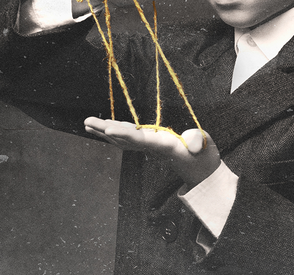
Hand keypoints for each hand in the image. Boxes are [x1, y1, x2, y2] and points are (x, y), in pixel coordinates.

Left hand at [84, 117, 220, 187]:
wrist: (203, 170)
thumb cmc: (204, 156)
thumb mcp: (206, 146)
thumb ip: (199, 142)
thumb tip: (193, 144)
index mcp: (164, 146)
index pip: (141, 139)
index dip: (124, 134)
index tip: (108, 128)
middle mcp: (153, 147)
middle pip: (125, 139)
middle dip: (106, 131)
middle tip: (87, 122)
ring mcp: (151, 147)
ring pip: (124, 139)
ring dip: (106, 132)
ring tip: (89, 123)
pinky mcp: (152, 145)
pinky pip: (130, 139)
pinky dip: (117, 132)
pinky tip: (107, 127)